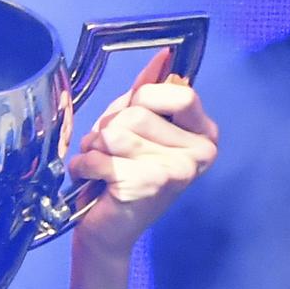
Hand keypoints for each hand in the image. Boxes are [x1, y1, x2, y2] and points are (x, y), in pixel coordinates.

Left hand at [66, 49, 218, 261]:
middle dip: (110, 129)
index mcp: (204, 134)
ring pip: (116, 133)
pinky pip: (100, 156)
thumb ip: (147, 93)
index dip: (143, 100)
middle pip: (138, 113)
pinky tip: (94, 182)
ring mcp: (178, 172)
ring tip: (103, 167)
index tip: (134, 119)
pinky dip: (85, 167)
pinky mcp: (148, 186)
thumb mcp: (136, 127)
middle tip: (113, 154)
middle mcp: (200, 154)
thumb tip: (163, 57)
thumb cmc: (122, 176)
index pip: (179, 93)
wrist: (110, 231)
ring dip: (95, 149)